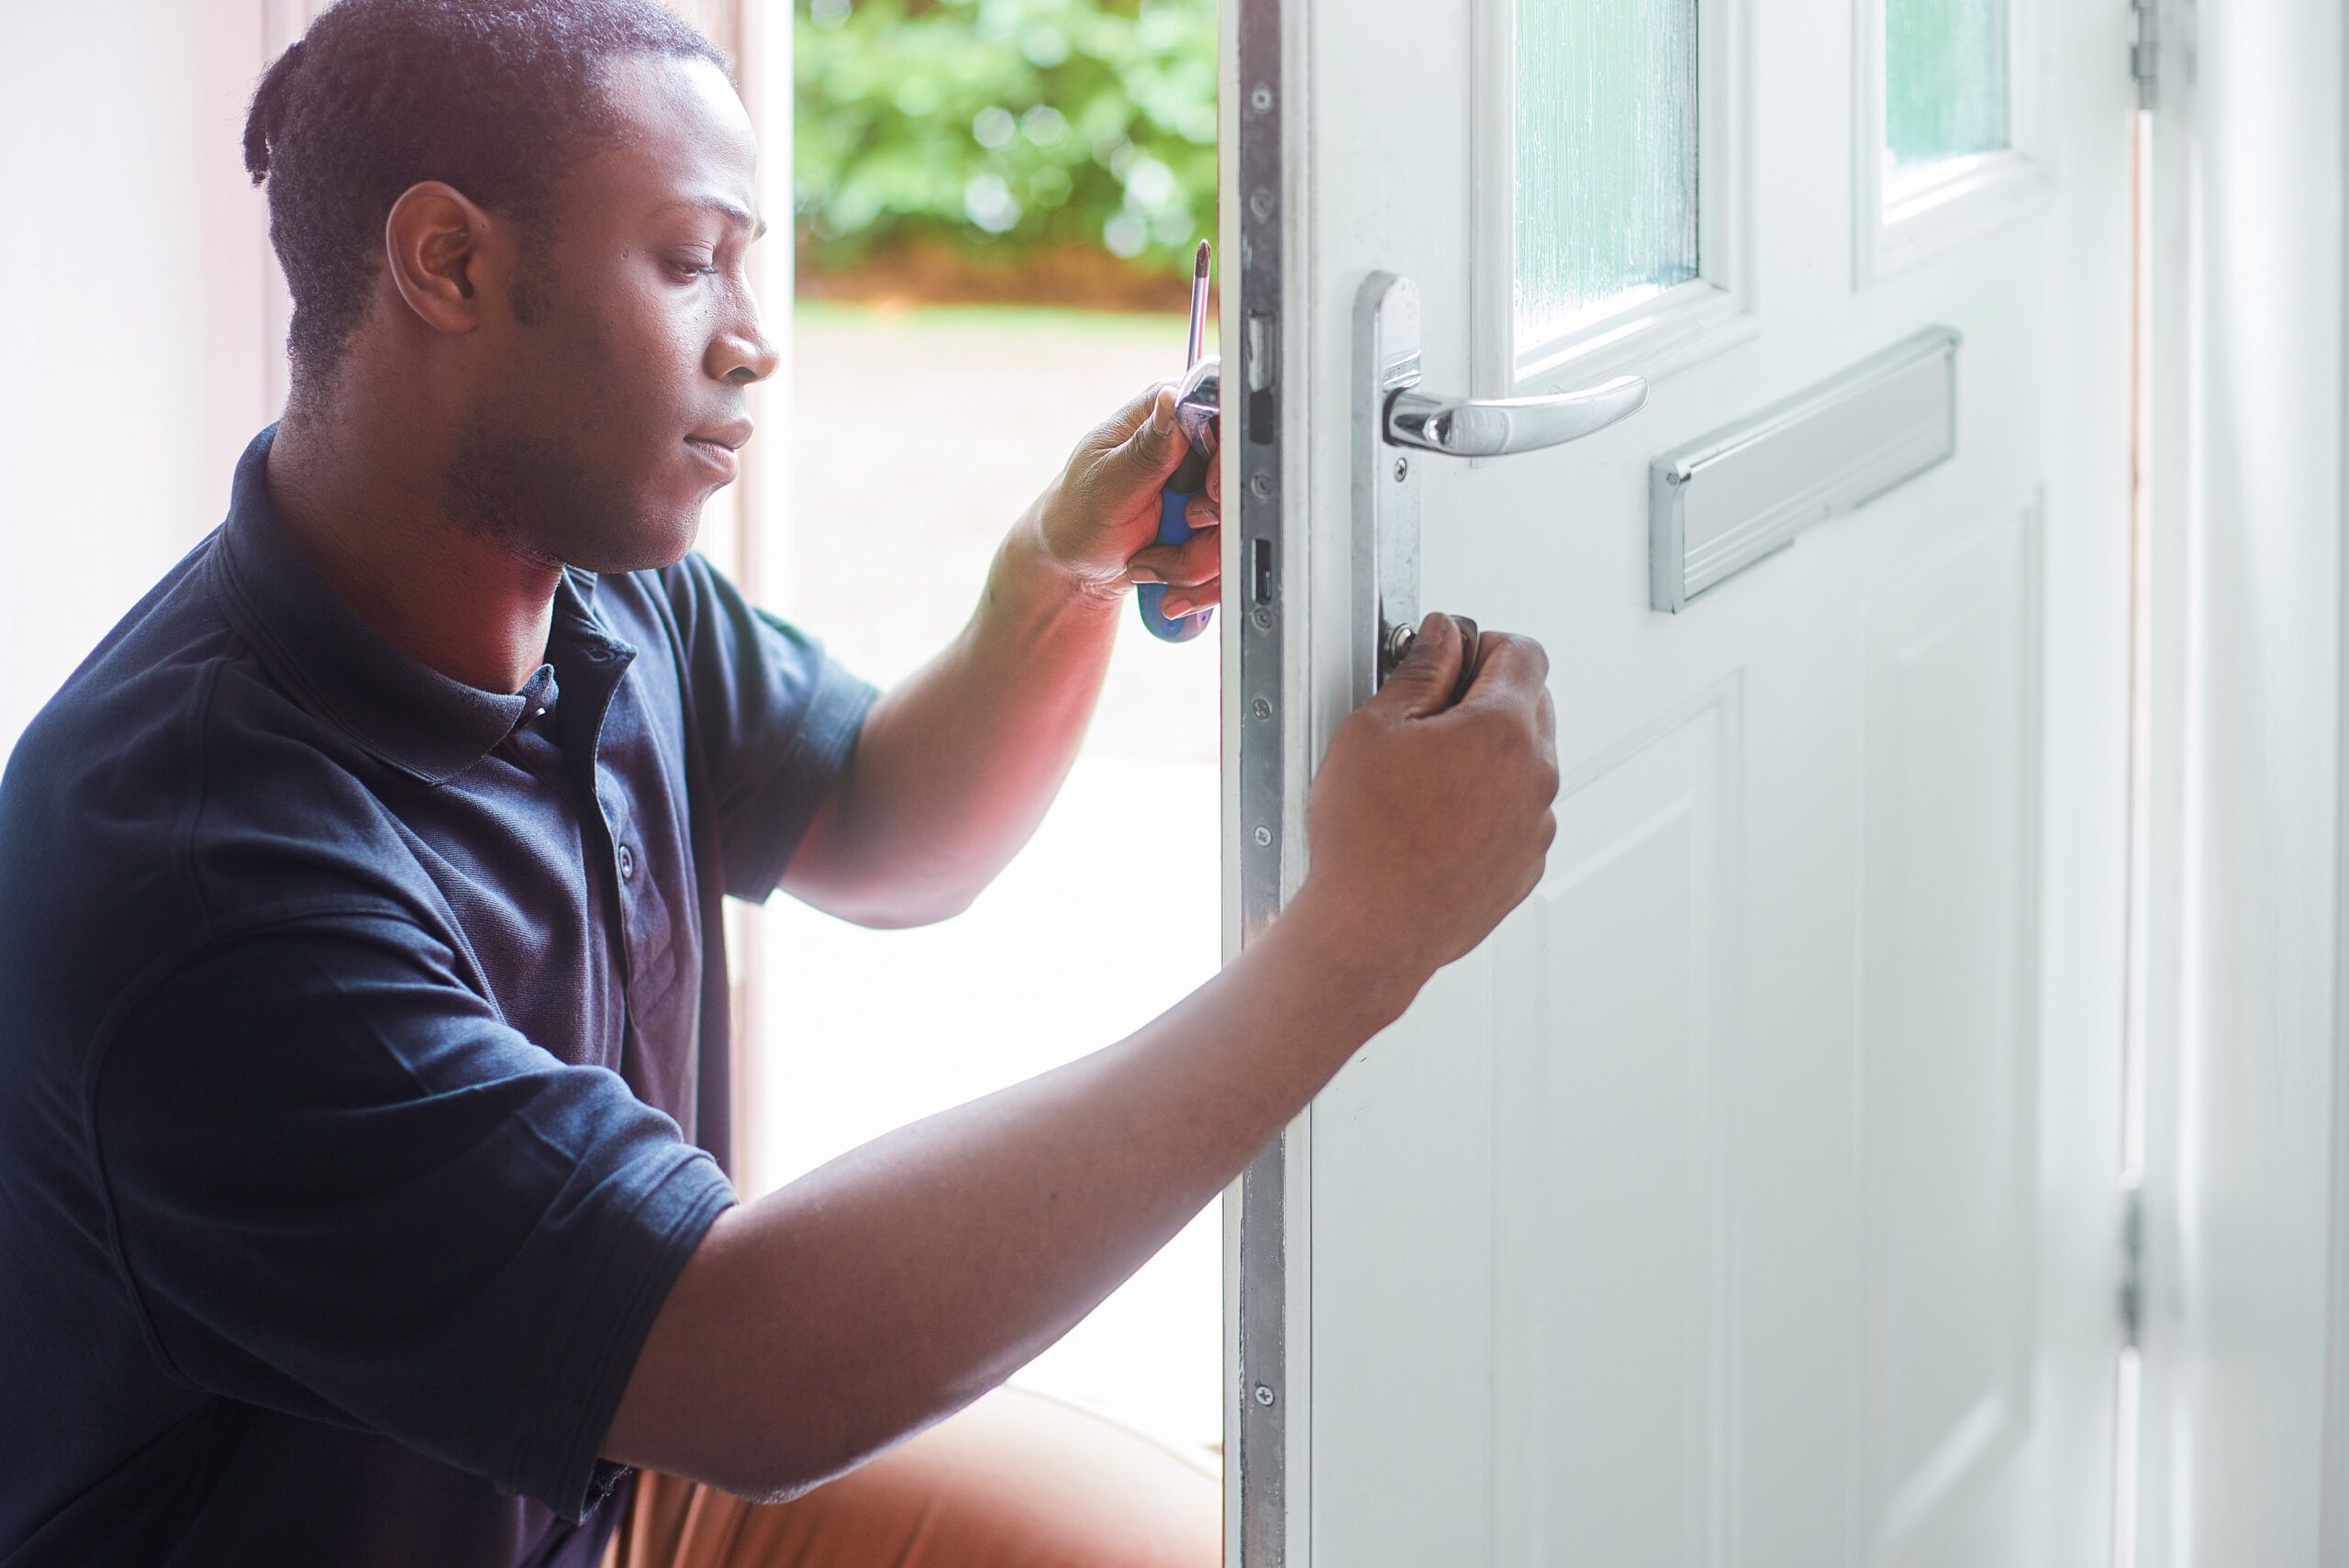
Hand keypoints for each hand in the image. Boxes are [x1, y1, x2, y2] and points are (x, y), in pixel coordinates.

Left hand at [1028, 382, 1222, 612]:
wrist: (1074, 570)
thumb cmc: (1077, 520)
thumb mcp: (1109, 484)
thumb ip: (1147, 448)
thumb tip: (1172, 400)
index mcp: (1164, 416)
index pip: (1224, 419)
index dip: (1225, 461)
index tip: (1206, 494)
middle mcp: (1191, 447)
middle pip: (1240, 481)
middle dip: (1208, 528)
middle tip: (1175, 534)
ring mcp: (1203, 487)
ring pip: (1238, 526)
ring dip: (1196, 561)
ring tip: (1151, 564)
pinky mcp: (1211, 523)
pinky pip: (1228, 553)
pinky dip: (1199, 577)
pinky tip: (1164, 578)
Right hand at [1289, 613, 1559, 990]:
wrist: (1371, 930)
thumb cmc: (1366, 841)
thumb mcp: (1374, 729)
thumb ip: (1419, 670)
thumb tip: (1441, 638)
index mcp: (1504, 730)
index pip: (1524, 653)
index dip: (1483, 644)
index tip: (1452, 659)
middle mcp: (1536, 776)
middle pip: (1534, 703)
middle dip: (1487, 697)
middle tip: (1429, 718)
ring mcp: (1535, 825)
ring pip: (1528, 761)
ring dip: (1489, 754)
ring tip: (1425, 778)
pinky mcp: (1525, 864)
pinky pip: (1519, 812)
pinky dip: (1490, 804)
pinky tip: (1437, 820)